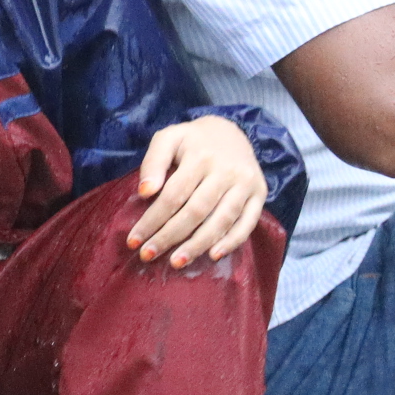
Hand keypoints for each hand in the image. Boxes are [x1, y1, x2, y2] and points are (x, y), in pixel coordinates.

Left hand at [130, 117, 267, 268]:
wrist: (232, 131)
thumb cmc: (193, 140)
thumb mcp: (169, 138)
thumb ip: (154, 162)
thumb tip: (144, 192)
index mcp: (201, 156)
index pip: (173, 195)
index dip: (152, 220)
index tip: (134, 240)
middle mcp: (226, 171)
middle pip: (196, 211)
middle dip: (170, 236)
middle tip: (149, 254)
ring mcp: (246, 183)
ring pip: (221, 220)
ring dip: (198, 245)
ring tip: (176, 262)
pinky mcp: (260, 194)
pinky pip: (247, 223)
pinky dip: (232, 242)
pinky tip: (212, 255)